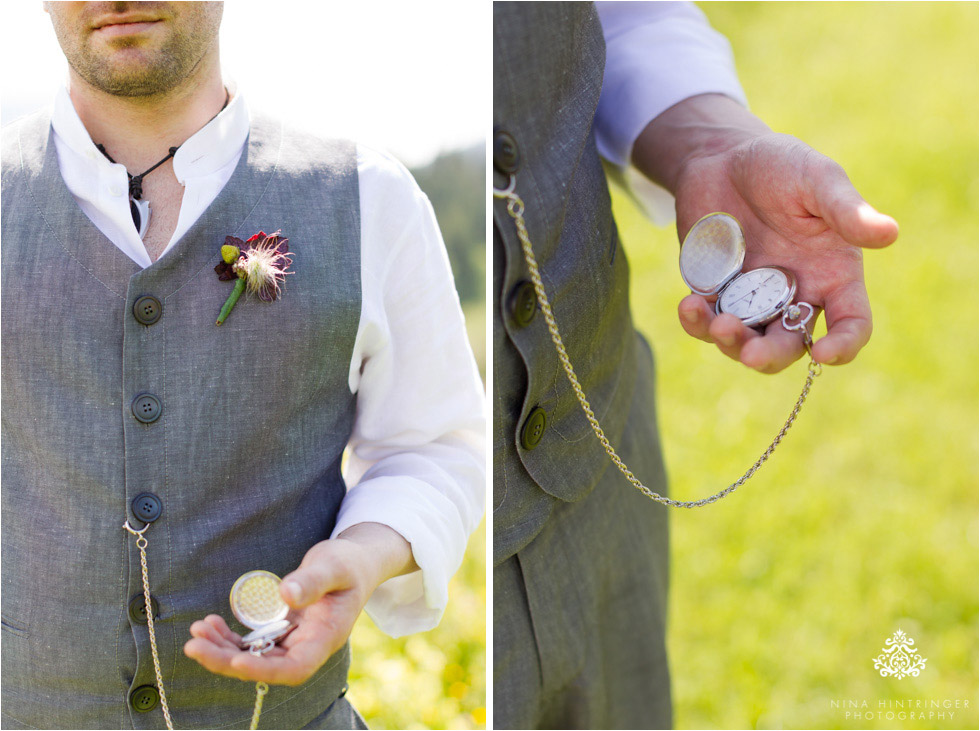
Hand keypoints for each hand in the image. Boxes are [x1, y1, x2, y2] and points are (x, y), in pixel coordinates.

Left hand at [184, 523, 415, 685]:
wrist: (354, 563)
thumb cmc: (348, 563)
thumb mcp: (334, 566)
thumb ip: (312, 581)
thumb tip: (286, 595)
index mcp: (326, 637)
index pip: (294, 668)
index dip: (263, 670)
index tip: (235, 660)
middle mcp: (307, 646)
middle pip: (265, 667)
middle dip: (227, 660)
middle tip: (194, 644)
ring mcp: (293, 640)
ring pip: (253, 657)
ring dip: (222, 649)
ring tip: (196, 631)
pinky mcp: (281, 630)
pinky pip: (251, 644)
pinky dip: (228, 638)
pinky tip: (208, 624)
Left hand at [632, 94, 898, 372]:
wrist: (721, 159)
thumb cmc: (780, 165)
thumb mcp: (816, 179)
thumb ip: (845, 209)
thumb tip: (889, 233)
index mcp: (833, 274)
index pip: (851, 323)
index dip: (844, 345)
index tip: (825, 353)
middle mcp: (796, 295)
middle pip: (790, 346)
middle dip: (770, 355)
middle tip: (750, 353)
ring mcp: (752, 300)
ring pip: (747, 342)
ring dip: (731, 343)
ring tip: (715, 322)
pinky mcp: (714, 295)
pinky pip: (706, 323)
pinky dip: (697, 323)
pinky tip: (689, 305)